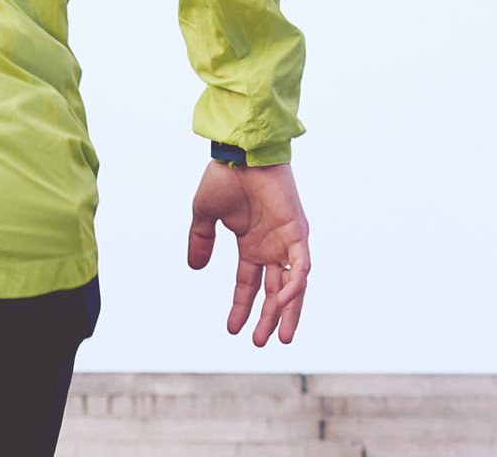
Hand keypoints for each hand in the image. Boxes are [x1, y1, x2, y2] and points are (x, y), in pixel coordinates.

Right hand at [187, 160, 309, 345]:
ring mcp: (286, 241)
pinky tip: (284, 303)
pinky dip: (296, 286)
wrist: (240, 154)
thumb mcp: (205, 216)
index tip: (231, 329)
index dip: (241, 306)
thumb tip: (195, 267)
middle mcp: (271, 246)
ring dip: (287, 311)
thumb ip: (201, 241)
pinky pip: (301, 267)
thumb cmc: (224, 177)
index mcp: (252, 243)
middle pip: (274, 291)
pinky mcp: (298, 232)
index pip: (249, 283)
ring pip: (293, 285)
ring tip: (281, 338)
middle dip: (267, 318)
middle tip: (259, 342)